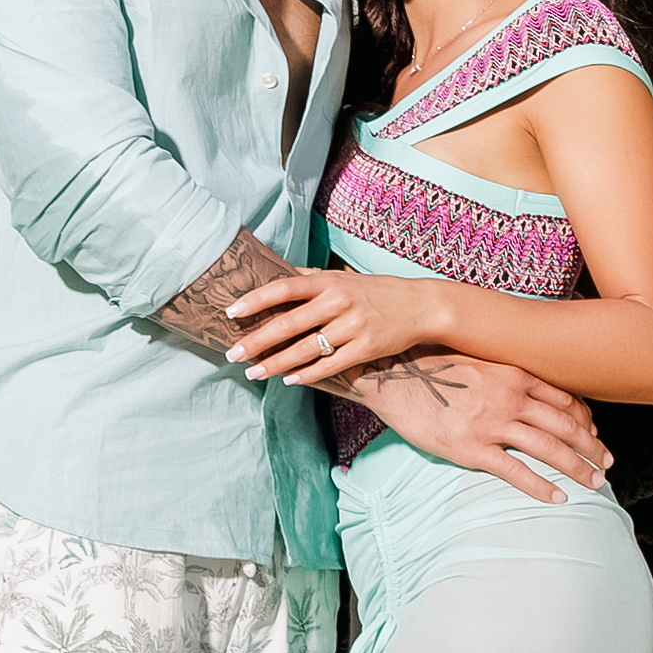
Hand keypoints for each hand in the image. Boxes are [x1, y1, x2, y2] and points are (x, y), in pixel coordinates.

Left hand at [221, 267, 434, 387]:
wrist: (421, 306)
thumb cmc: (377, 291)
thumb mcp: (344, 277)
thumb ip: (311, 277)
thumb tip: (276, 271)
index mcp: (329, 281)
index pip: (284, 288)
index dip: (255, 300)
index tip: (231, 313)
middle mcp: (338, 302)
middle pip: (288, 324)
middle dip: (256, 341)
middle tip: (232, 353)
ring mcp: (352, 326)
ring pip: (304, 350)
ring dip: (275, 364)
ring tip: (253, 372)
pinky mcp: (366, 348)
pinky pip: (329, 365)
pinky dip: (306, 375)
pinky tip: (288, 380)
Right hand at [339, 351, 613, 504]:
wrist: (395, 377)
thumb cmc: (434, 367)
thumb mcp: (479, 359)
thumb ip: (506, 372)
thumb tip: (526, 385)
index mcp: (515, 374)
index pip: (565, 399)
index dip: (586, 420)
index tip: (595, 435)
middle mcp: (511, 397)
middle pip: (566, 425)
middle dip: (592, 447)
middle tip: (607, 463)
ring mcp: (493, 423)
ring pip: (549, 448)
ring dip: (577, 468)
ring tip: (594, 484)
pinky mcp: (474, 448)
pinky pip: (516, 471)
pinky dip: (541, 487)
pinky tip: (558, 498)